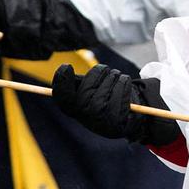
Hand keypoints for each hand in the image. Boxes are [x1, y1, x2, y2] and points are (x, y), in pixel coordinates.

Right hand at [50, 64, 180, 145]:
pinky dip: (124, 83)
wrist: (128, 114)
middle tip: (106, 70)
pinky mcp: (118, 122)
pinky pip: (121, 94)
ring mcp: (101, 122)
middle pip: (87, 89)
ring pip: (105, 90)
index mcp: (74, 108)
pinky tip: (124, 82)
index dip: (61, 81)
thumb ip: (77, 81)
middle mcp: (85, 117)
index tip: (67, 66)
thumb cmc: (105, 96)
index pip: (62, 97)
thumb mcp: (90, 89)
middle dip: (98, 73)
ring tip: (117, 77)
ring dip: (113, 76)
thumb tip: (64, 71)